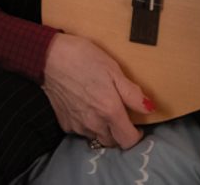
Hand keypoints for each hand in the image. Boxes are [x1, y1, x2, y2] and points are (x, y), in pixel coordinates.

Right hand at [42, 32, 152, 148]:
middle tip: (121, 117)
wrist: (49, 57)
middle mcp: (94, 124)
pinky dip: (88, 125)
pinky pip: (81, 131)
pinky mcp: (64, 123)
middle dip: (120, 134)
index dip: (136, 136)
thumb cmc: (84, 58)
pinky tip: (87, 108)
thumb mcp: (114, 70)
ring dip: (104, 131)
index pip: (128, 140)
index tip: (137, 125)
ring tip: (103, 111)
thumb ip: (132, 93)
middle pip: (113, 143)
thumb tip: (150, 108)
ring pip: (97, 138)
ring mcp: (77, 125)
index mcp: (109, 111)